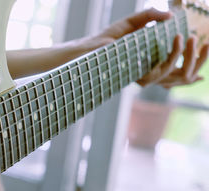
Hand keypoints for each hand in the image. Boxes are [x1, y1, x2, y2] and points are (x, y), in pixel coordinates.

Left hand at [94, 8, 208, 88]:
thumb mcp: (134, 22)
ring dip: (188, 55)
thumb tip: (172, 15)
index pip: (176, 74)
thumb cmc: (109, 37)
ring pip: (176, 75)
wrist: (90, 47)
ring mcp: (144, 77)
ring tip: (191, 36)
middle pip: (181, 77)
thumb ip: (152, 16)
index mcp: (151, 66)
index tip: (204, 73)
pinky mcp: (138, 75)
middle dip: (199, 61)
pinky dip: (173, 53)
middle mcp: (149, 75)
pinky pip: (162, 69)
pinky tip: (177, 37)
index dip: (193, 71)